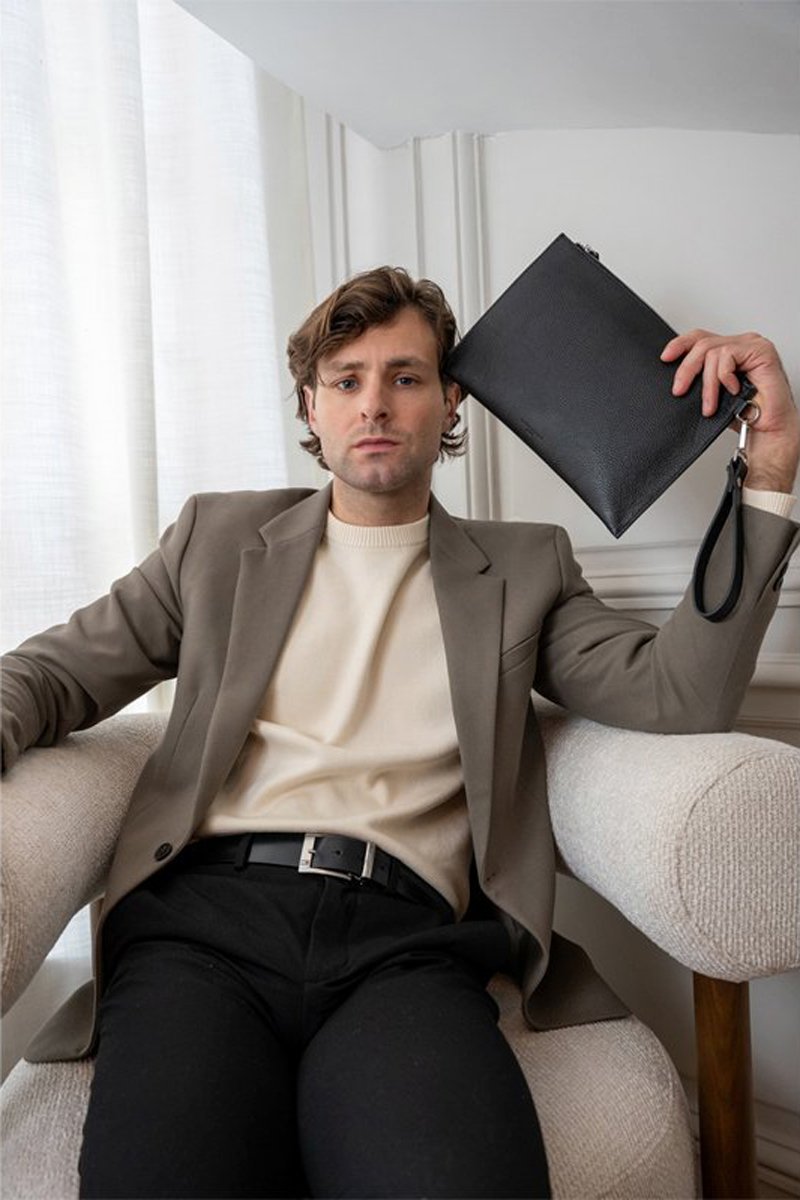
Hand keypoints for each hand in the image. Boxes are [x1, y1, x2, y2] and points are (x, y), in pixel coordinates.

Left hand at [661, 330, 799, 492]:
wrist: (767, 431)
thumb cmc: (745, 413)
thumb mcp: (712, 392)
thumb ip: (700, 378)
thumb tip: (675, 378)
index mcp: (730, 350)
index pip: (700, 337)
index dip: (680, 344)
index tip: (665, 358)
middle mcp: (741, 344)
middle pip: (702, 343)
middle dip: (686, 369)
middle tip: (679, 390)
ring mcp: (752, 345)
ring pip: (712, 352)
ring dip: (707, 384)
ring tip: (710, 405)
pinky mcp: (760, 351)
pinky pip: (727, 356)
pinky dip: (724, 377)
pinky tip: (733, 390)